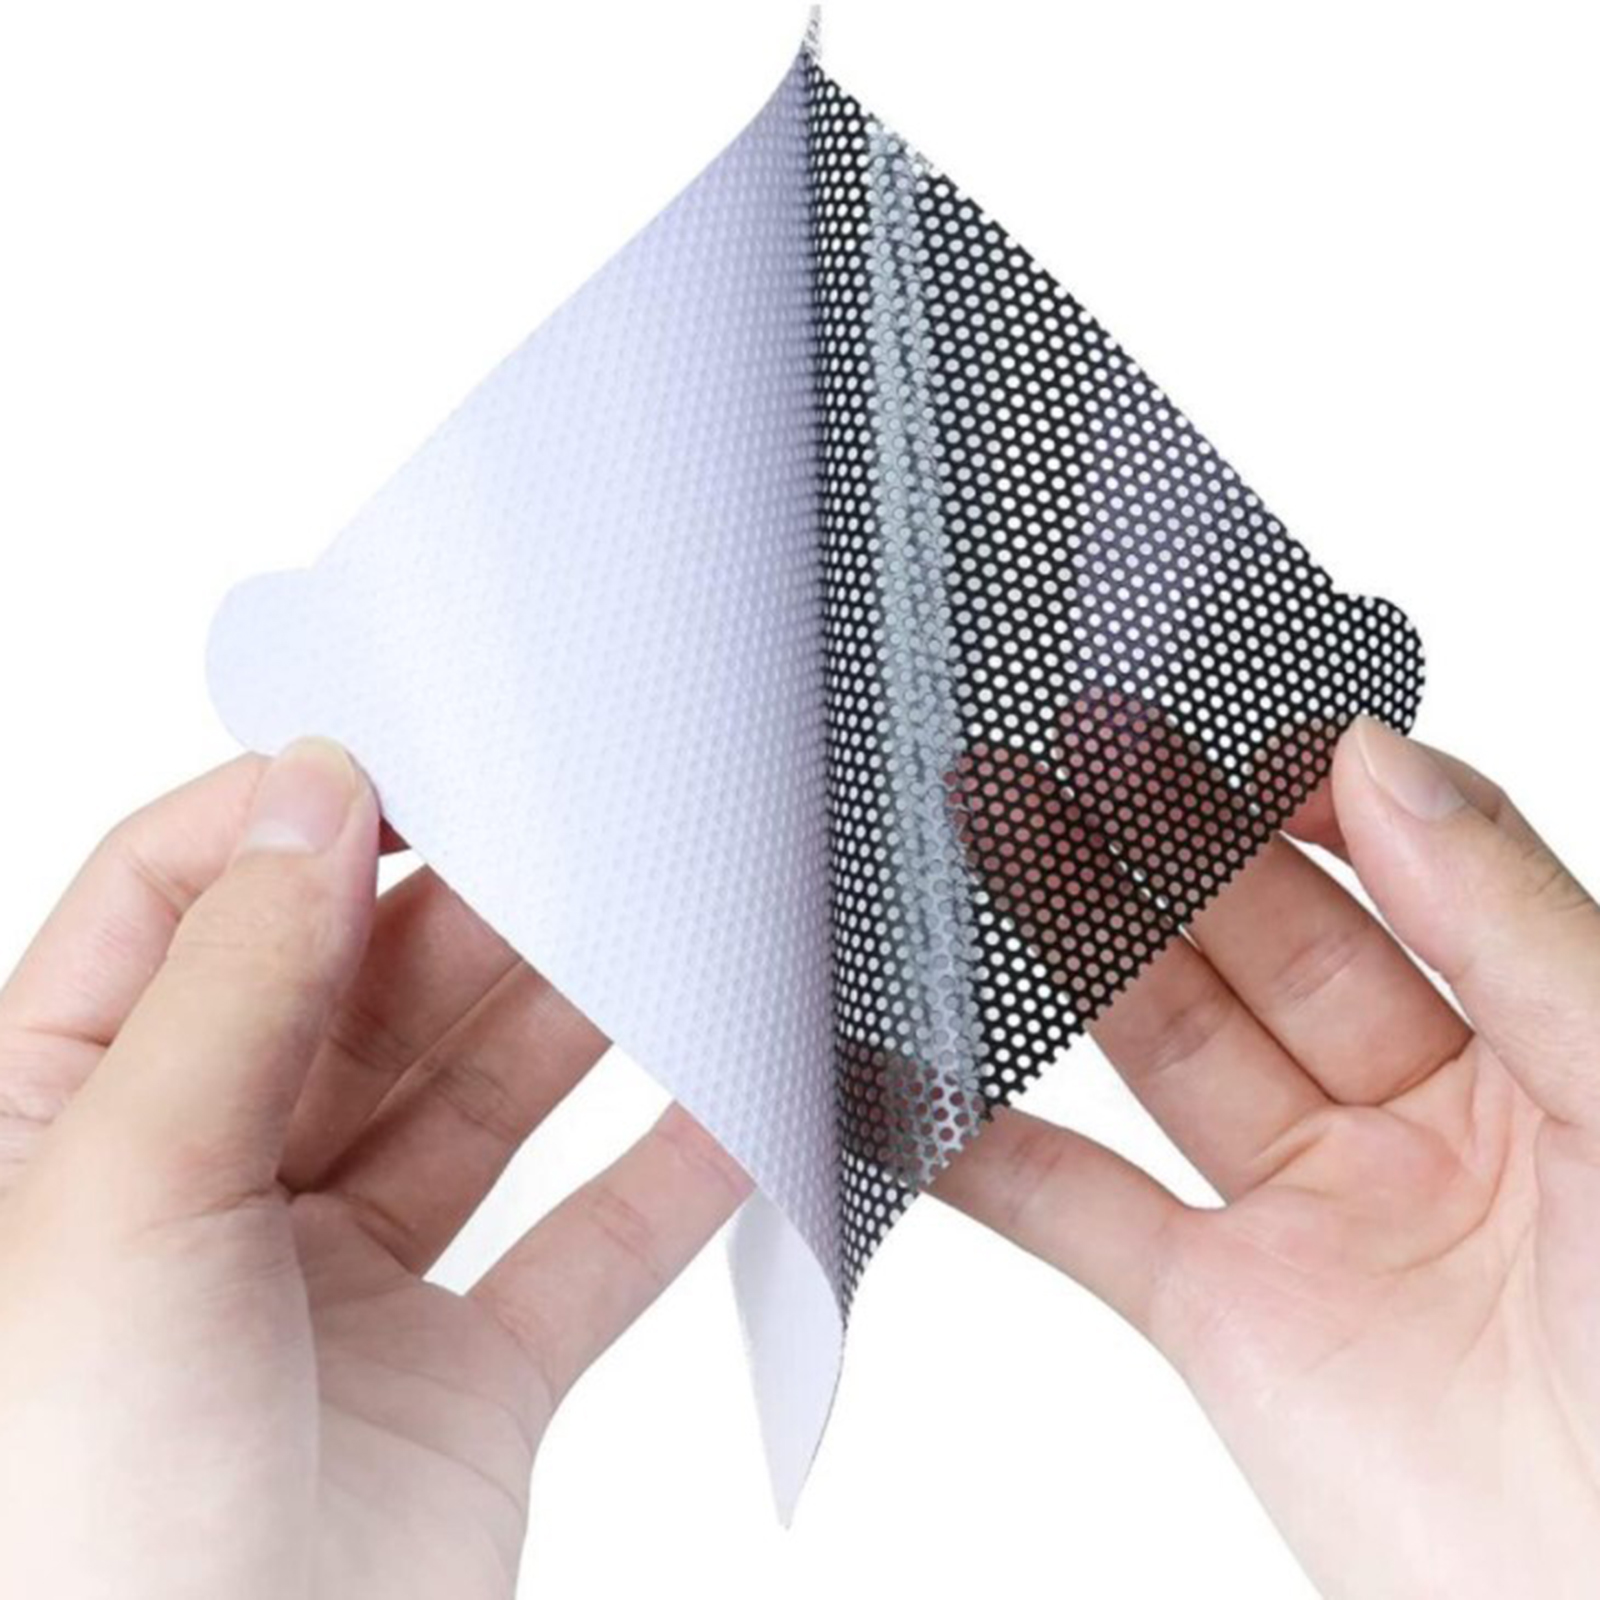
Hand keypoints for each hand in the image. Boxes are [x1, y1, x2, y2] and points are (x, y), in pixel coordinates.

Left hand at [0, 740, 748, 1599]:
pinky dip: (667, 1181)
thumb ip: (237, 988)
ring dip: (575, 1022)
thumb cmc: (72, 1536)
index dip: (288, 822)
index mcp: (61, 1127)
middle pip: (354, 990)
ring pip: (476, 1102)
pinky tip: (734, 1104)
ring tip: (671, 935)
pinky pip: (584, 1249)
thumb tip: (313, 795)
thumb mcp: (125, 1208)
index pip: (174, 904)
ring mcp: (341, 1284)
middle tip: (582, 835)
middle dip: (470, 914)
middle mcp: (204, 1189)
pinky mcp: (463, 1376)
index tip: (414, 758)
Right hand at [936, 717, 1599, 1598]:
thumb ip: (1518, 930)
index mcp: (1539, 1046)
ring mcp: (1309, 1213)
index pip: (1402, 872)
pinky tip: (920, 1073)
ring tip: (985, 835)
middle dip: (1161, 834)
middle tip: (1071, 743)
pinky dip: (985, 1149)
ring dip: (1066, 941)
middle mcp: (1415, 1116)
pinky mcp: (1223, 1318)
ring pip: (1162, 1042)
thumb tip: (1388, 762)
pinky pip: (1081, 1213)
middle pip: (1259, 938)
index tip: (1227, 717)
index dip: (1313, 790)